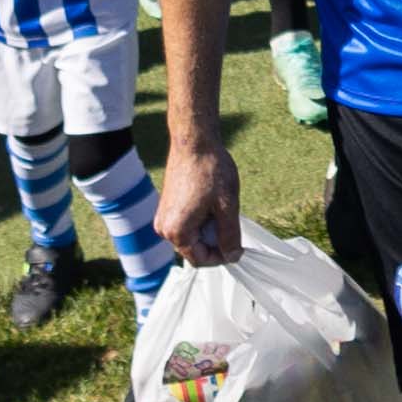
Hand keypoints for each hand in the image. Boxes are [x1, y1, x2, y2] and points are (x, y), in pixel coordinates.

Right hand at [153, 137, 241, 268]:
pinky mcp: (166, 207)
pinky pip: (186, 224)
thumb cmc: (211, 171)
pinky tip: (210, 201)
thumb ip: (230, 236)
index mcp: (176, 232)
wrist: (194, 141)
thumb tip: (233, 257)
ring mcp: (163, 217)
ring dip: (209, 229)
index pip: (201, 260)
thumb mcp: (227, 206)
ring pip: (192, 236)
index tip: (238, 244)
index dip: (222, 256)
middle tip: (229, 218)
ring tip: (219, 206)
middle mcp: (163, 228)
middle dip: (215, 240)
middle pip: (195, 249)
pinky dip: (201, 219)